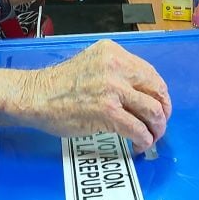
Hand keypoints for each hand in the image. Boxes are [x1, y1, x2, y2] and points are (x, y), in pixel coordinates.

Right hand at [21, 39, 171, 152]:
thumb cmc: (59, 85)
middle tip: (159, 126)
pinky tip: (140, 145)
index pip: (150, 74)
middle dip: (163, 113)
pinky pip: (137, 129)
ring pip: (152, 111)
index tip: (159, 107)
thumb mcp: (93, 65)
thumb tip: (140, 96)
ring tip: (152, 138)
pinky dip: (144, 140)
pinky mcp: (108, 111)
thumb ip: (116, 73)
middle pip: (157, 91)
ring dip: (157, 129)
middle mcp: (117, 67)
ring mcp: (113, 89)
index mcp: (115, 53)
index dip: (160, 94)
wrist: (35, 96)